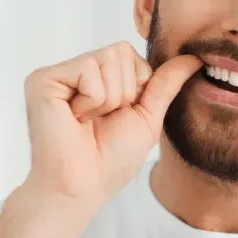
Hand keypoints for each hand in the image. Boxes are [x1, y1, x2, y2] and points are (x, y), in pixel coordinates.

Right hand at [22, 41, 201, 203]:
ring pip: (107, 59)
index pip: (130, 54)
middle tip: (99, 121)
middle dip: (123, 93)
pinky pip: (88, 69)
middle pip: (121, 51)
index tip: (116, 117)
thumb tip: (194, 57)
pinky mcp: (42, 80)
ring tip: (86, 121)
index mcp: (95, 77)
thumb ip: (166, 83)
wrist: (84, 186)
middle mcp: (73, 71)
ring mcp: (57, 74)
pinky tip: (74, 119)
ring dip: (109, 99)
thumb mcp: (147, 116)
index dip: (136, 88)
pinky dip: (92, 101)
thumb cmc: (110, 160)